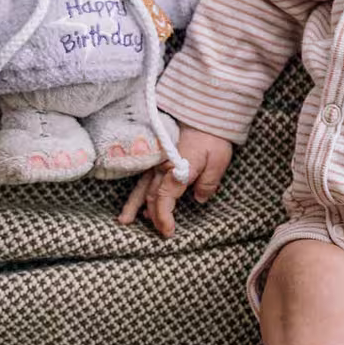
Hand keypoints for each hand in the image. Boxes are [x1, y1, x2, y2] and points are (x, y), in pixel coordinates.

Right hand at [116, 126, 233, 238]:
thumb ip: (208, 182)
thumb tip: (199, 199)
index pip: (165, 199)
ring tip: (125, 220)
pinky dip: (137, 191)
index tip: (169, 232)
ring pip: (142, 187)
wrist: (203, 111)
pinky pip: (142, 177)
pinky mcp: (157, 156)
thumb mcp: (218, 160)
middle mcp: (162, 167)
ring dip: (134, 205)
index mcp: (176, 170)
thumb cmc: (212, 136)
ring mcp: (156, 161)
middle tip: (160, 233)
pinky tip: (134, 200)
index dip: (164, 218)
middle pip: (153, 196)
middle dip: (155, 216)